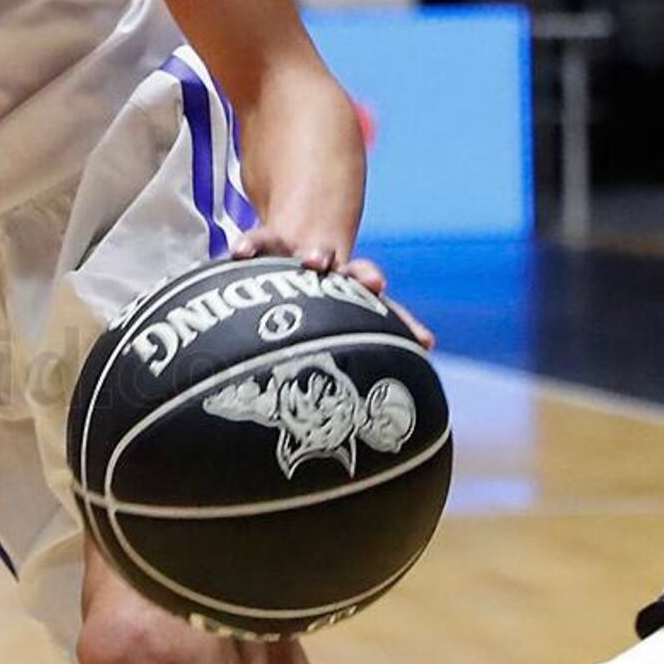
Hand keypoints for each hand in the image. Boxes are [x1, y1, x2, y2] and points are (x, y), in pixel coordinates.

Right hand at [229, 226, 433, 348]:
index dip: (404, 323)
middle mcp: (333, 272)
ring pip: (313, 253)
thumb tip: (353, 430)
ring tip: (312, 262)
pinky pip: (260, 240)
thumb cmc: (305, 295)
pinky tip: (238, 253)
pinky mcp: (271, 241)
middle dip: (366, 277)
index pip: (384, 308)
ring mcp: (301, 253)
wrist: (289, 233)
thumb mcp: (322, 321)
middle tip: (376, 283)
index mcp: (350, 293)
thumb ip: (335, 357)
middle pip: (355, 273)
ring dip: (317, 256)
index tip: (424, 341)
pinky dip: (250, 245)